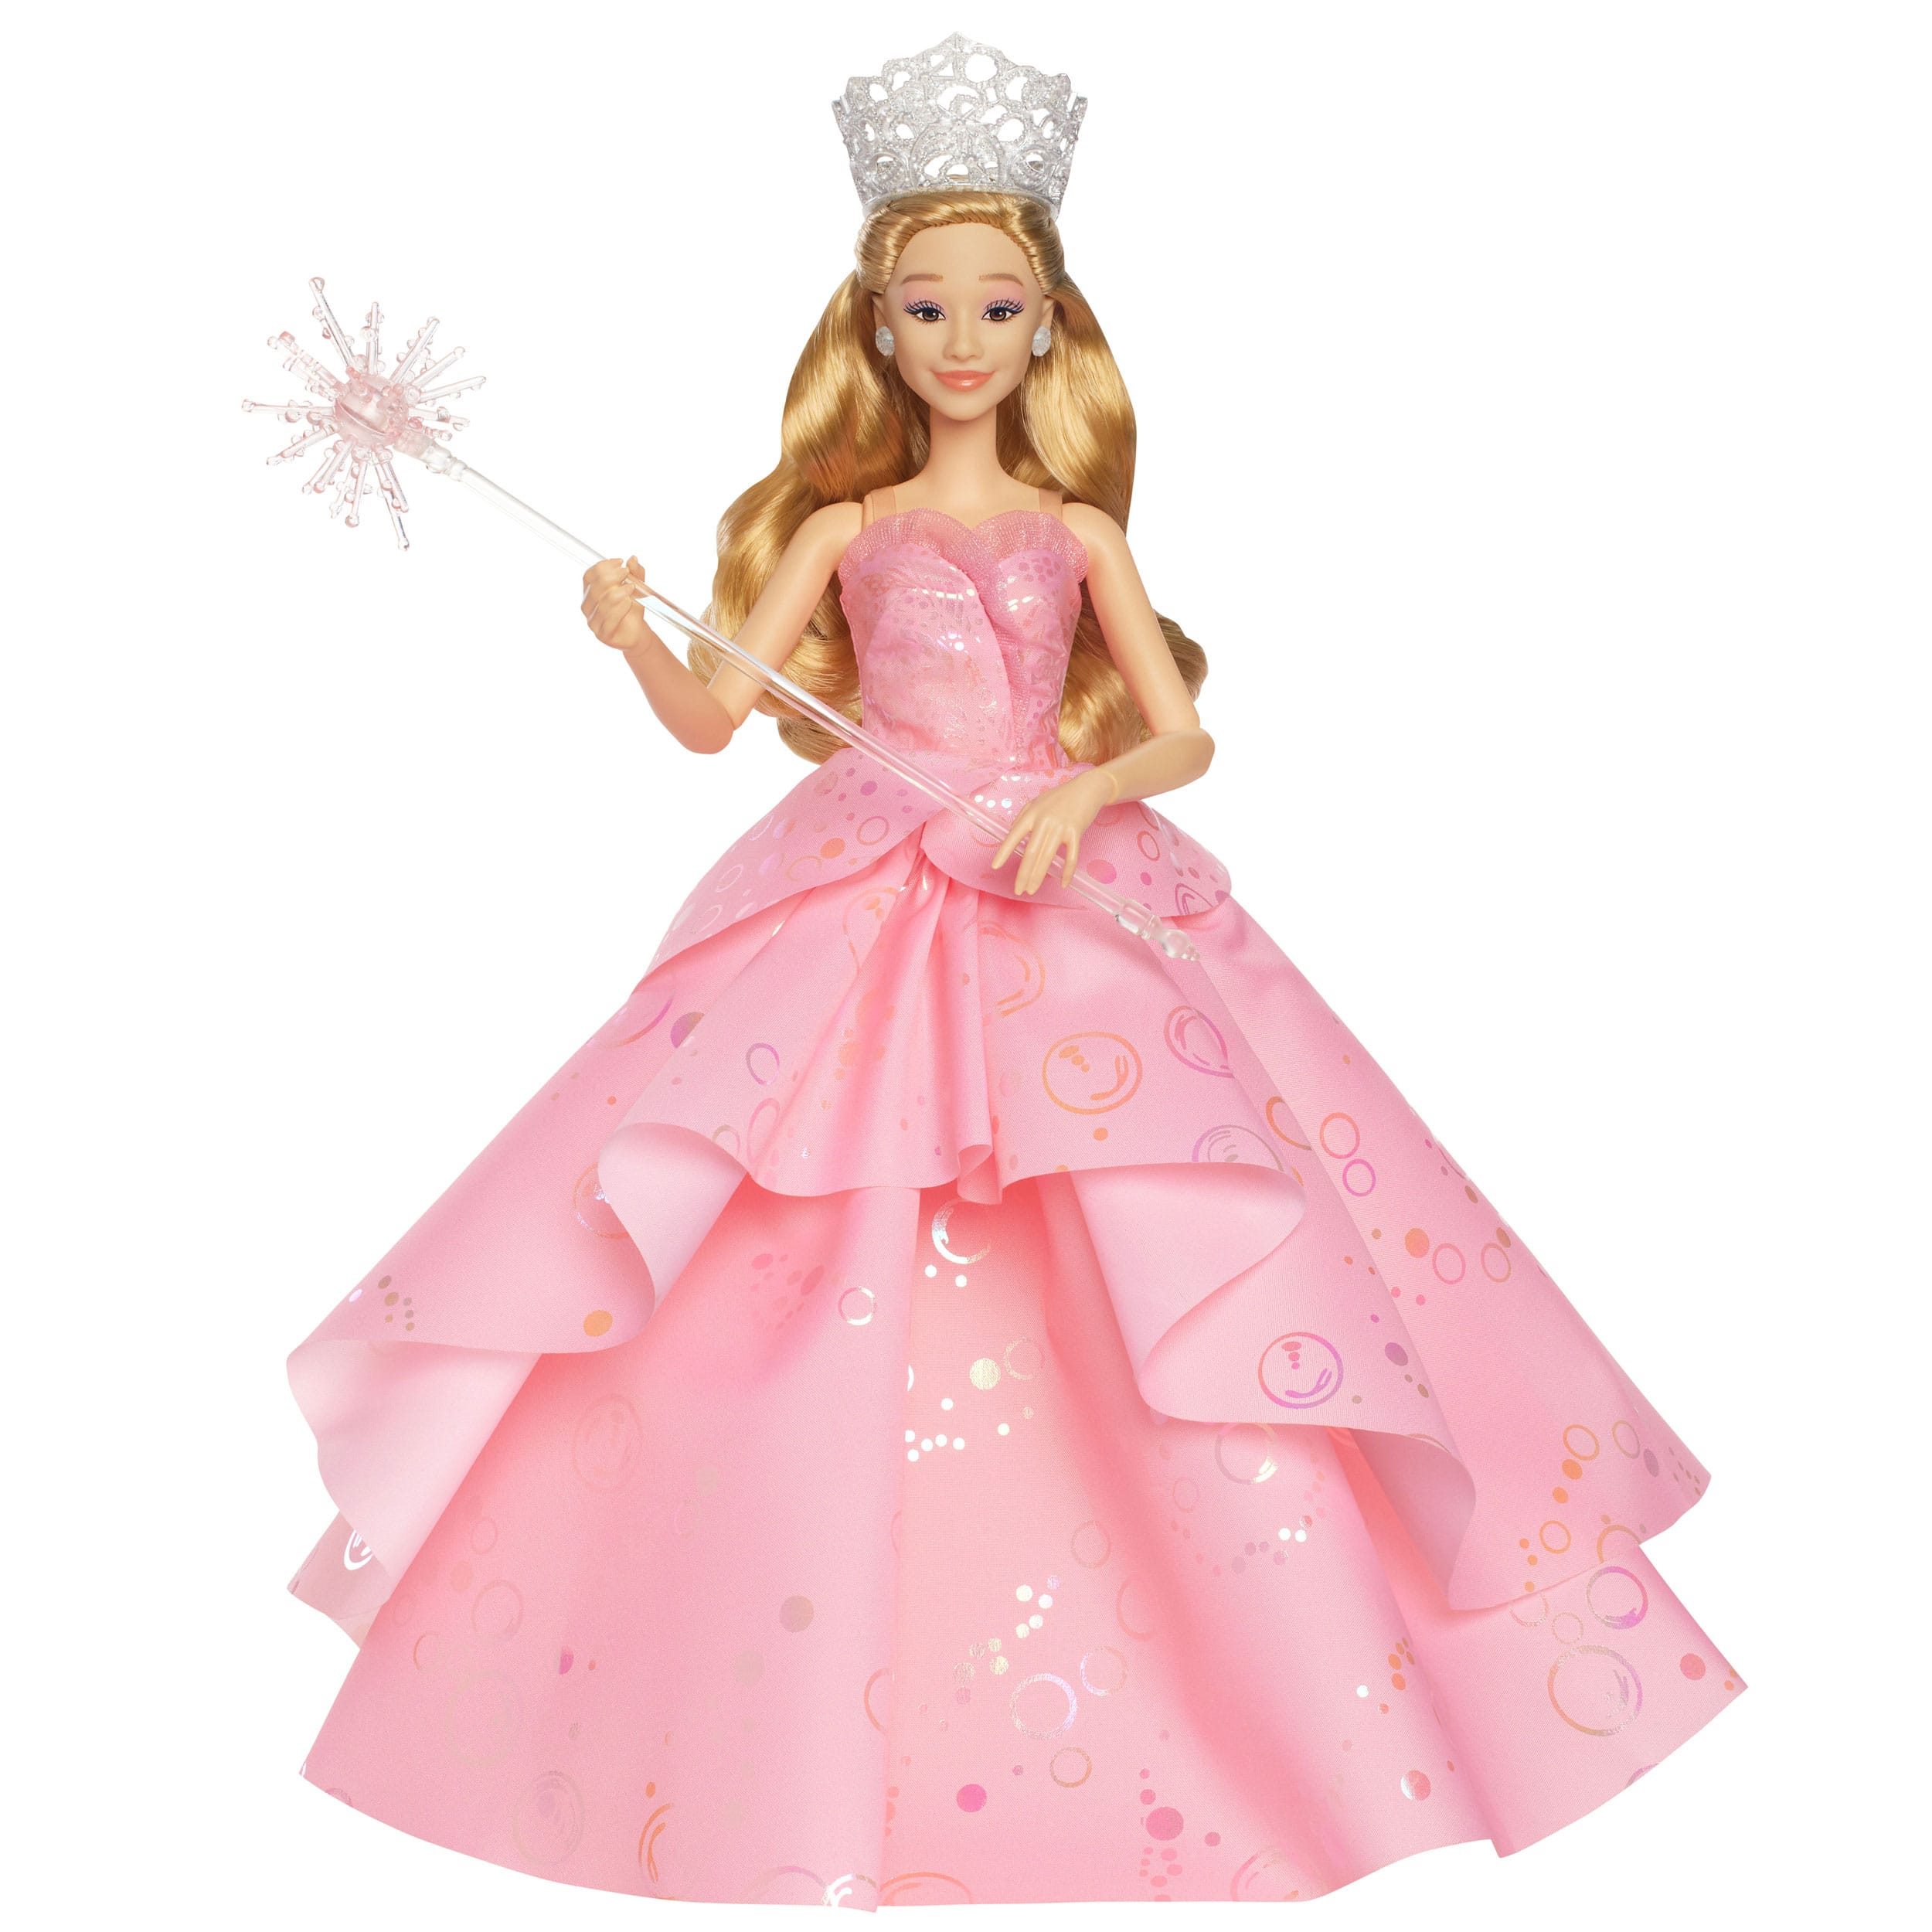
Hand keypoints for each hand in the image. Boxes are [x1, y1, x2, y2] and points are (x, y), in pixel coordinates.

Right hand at [580, 555, 651, 650]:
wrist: (637, 632)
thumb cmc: (631, 609)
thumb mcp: (636, 587)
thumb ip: (635, 573)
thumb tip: (633, 559)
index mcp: (590, 592)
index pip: (589, 576)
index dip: (603, 566)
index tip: (621, 562)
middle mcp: (587, 606)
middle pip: (595, 587)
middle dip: (612, 576)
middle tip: (627, 573)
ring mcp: (593, 621)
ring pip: (603, 602)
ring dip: (619, 592)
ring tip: (631, 589)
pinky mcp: (602, 634)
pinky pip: (610, 619)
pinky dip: (621, 608)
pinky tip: (629, 603)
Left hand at [990, 769, 1118, 895]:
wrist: (1088, 788)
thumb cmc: (1061, 796)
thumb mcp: (1037, 801)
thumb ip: (1023, 816)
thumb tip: (1011, 832)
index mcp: (1032, 814)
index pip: (1014, 835)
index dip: (1004, 851)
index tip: (995, 866)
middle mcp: (1044, 821)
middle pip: (1031, 852)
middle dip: (1023, 874)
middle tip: (1018, 890)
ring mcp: (1061, 827)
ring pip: (1047, 857)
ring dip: (1038, 876)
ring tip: (1032, 890)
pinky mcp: (1076, 832)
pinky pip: (1071, 857)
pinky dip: (1067, 872)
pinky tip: (1063, 883)